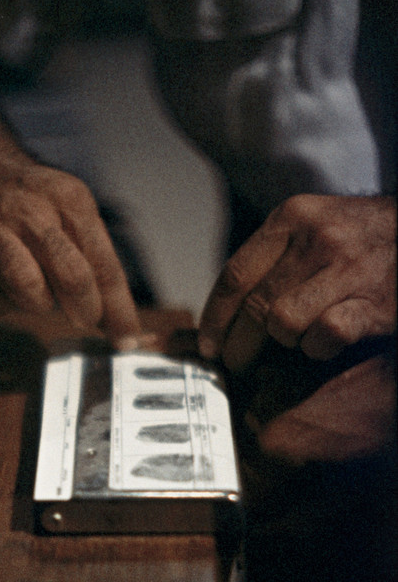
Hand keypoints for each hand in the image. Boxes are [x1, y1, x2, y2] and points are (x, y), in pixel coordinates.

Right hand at [0, 151, 152, 348]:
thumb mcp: (72, 213)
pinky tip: (0, 288)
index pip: (104, 264)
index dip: (118, 309)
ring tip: (36, 291)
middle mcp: (30, 208)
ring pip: (27, 289)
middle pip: (72, 276)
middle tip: (84, 319)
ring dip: (37, 304)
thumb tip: (121, 324)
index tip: (126, 339)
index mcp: (69, 199)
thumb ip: (96, 264)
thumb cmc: (31, 204)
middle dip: (85, 309)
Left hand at [198, 194, 395, 368]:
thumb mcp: (312, 226)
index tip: (208, 345)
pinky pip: (324, 336)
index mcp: (292, 218)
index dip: (215, 318)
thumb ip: (272, 257)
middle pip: (254, 306)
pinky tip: (324, 343)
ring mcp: (347, 268)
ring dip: (285, 341)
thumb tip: (226, 310)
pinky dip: (318, 348)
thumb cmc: (362, 238)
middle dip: (239, 345)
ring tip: (296, 340)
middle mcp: (317, 238)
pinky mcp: (373, 302)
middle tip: (238, 363)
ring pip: (283, 322)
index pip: (235, 275)